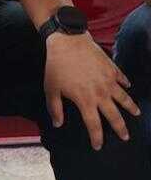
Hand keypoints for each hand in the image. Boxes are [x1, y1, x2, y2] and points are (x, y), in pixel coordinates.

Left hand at [44, 32, 139, 149]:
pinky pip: (122, 79)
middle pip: (115, 116)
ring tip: (136, 113)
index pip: (94, 125)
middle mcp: (101, 94)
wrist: (68, 42)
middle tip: (125, 137)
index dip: (97, 138)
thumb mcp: (51, 88)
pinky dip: (126, 84)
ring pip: (125, 99)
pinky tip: (128, 87)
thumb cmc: (56, 66)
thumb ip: (55, 108)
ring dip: (131, 107)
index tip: (98, 146)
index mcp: (85, 101)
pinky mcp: (112, 69)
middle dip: (121, 129)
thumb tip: (58, 124)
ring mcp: (109, 81)